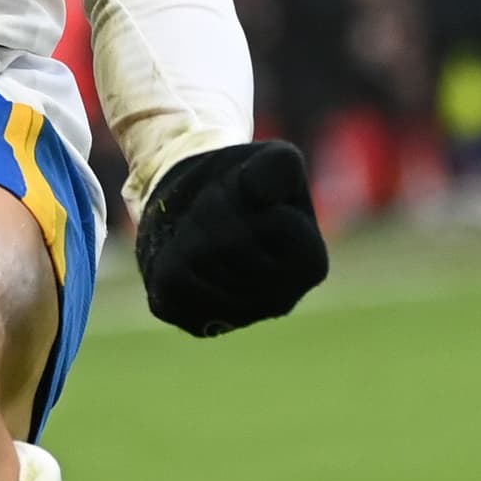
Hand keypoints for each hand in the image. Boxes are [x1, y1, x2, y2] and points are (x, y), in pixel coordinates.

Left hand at [132, 140, 328, 336]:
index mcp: (311, 264)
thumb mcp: (275, 160)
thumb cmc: (248, 183)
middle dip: (212, 207)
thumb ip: (278, 166)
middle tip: (211, 198)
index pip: (273, 225)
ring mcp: (238, 316)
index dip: (246, 193)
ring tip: (198, 222)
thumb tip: (259, 194)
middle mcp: (280, 300)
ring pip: (197, 265)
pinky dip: (169, 254)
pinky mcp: (195, 321)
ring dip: (188, 228)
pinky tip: (183, 247)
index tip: (244, 185)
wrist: (206, 205)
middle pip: (228, 246)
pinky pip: (171, 285)